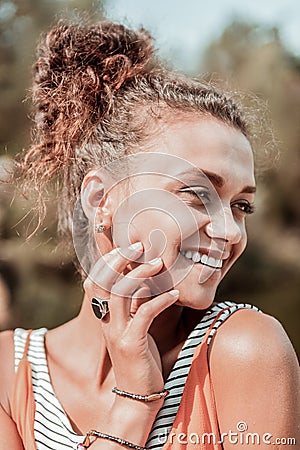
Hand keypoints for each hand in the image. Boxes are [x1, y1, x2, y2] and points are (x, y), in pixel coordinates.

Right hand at [83, 243, 178, 397]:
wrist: (138, 397)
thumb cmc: (141, 358)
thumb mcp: (136, 328)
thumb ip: (136, 305)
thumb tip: (147, 281)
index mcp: (104, 315)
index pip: (97, 279)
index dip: (107, 259)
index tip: (127, 243)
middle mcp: (106, 321)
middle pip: (103, 280)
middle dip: (120, 258)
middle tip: (139, 245)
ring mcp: (117, 332)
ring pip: (121, 292)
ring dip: (141, 274)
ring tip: (160, 263)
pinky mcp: (132, 344)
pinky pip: (144, 314)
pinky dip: (160, 300)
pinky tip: (175, 295)